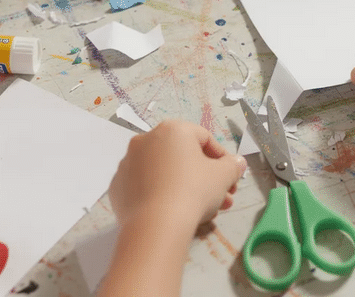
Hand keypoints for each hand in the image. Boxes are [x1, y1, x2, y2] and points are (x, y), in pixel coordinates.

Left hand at [108, 120, 246, 228]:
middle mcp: (146, 140)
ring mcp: (127, 163)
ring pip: (164, 172)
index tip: (230, 178)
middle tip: (221, 197)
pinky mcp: (117, 187)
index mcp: (172, 130)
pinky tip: (173, 212)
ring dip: (184, 186)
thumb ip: (232, 166)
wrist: (155, 225)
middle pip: (183, 157)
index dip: (222, 159)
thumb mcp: (223, 176)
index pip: (204, 139)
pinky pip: (145, 187)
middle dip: (205, 177)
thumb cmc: (193, 190)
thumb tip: (237, 163)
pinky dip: (159, 195)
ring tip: (203, 210)